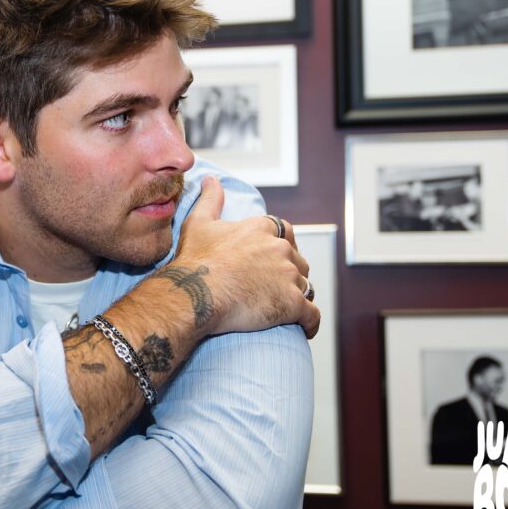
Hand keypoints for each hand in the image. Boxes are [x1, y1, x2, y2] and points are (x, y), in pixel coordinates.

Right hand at [172, 176, 319, 338]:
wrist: (196, 293)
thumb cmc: (195, 260)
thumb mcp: (199, 223)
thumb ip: (210, 200)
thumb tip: (210, 179)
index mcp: (261, 228)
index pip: (284, 232)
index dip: (282, 245)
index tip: (273, 257)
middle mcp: (281, 249)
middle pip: (297, 260)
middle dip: (290, 272)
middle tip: (275, 288)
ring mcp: (289, 276)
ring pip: (304, 286)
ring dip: (297, 296)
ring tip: (286, 310)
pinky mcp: (292, 303)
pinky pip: (312, 315)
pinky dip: (311, 322)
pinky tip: (306, 329)